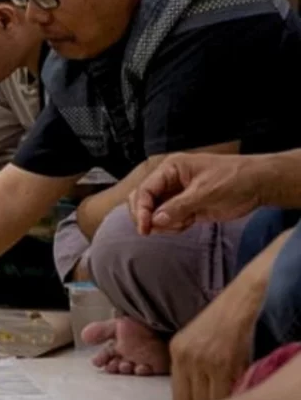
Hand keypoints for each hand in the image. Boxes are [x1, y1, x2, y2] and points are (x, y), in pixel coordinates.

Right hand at [129, 153, 268, 234]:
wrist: (260, 185)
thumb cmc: (235, 178)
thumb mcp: (205, 192)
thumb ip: (178, 206)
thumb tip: (155, 220)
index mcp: (171, 169)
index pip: (145, 190)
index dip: (140, 210)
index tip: (144, 228)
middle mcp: (169, 181)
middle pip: (143, 201)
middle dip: (148, 217)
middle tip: (155, 230)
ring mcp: (177, 195)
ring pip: (155, 214)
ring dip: (164, 224)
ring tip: (185, 222)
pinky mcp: (186, 208)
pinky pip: (169, 220)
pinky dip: (174, 226)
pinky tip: (188, 223)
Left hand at [169, 271, 265, 399]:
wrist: (245, 299)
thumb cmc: (225, 319)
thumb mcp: (198, 340)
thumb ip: (194, 366)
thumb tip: (200, 399)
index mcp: (176, 352)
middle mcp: (185, 358)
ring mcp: (203, 361)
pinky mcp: (224, 362)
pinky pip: (226, 395)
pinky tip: (241, 396)